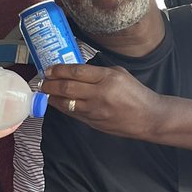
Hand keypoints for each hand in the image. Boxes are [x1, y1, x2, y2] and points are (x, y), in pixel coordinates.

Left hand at [41, 63, 162, 137]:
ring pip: (66, 102)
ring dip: (52, 96)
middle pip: (67, 87)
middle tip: (42, 80)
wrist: (148, 117)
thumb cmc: (135, 94)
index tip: (49, 69)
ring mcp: (95, 110)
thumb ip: (98, 72)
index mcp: (108, 78)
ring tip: (45, 90)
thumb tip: (76, 71)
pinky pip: (72, 113)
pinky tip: (55, 101)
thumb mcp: (120, 74)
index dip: (59, 70)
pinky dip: (61, 106)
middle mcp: (100, 94)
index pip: (77, 71)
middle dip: (50, 83)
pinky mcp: (93, 122)